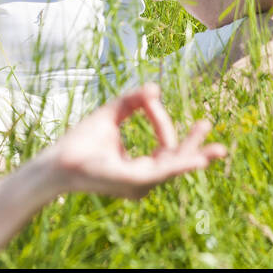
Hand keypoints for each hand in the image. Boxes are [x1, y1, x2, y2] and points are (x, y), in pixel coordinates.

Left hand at [43, 84, 227, 199]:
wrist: (56, 160)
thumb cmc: (79, 142)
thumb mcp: (111, 114)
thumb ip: (132, 101)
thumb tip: (155, 88)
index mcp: (140, 168)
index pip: (165, 146)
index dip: (164, 121)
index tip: (152, 97)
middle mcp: (143, 180)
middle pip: (177, 161)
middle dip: (196, 148)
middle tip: (211, 127)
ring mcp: (139, 183)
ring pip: (173, 167)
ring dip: (193, 156)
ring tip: (215, 151)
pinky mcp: (133, 181)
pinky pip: (162, 173)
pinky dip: (181, 164)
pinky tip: (197, 160)